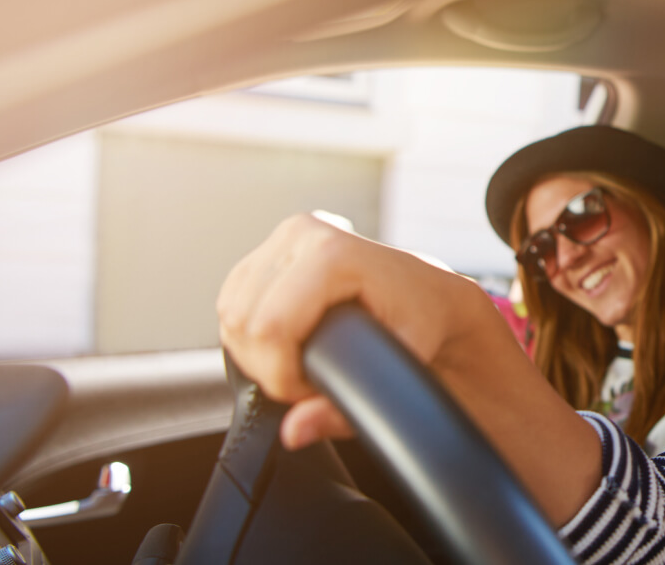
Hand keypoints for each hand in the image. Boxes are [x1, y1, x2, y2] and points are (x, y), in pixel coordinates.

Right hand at [216, 212, 471, 448]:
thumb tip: (295, 431)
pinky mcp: (269, 251)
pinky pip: (231, 302)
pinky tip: (290, 344)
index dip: (282, 374)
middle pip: (242, 321)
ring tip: (307, 362)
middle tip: (314, 381)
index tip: (315, 389)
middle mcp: (302, 234)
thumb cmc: (426, 323)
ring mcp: (283, 237)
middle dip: (269, 367)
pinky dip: (251, 335)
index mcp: (332, 252)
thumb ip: (345, 408)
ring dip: (257, 353)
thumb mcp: (400, 366)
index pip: (268, 327)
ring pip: (228, 312)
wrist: (436, 294)